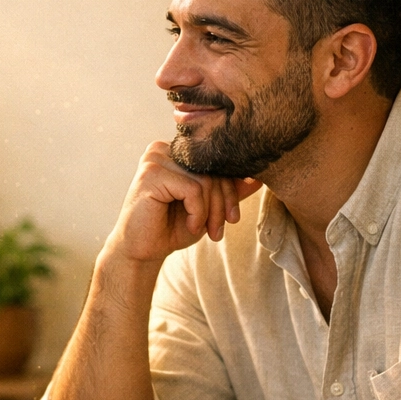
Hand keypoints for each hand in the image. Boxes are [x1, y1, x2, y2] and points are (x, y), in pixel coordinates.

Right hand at [104, 142, 261, 266]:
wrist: (142, 251)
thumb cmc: (171, 227)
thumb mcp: (207, 207)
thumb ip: (228, 191)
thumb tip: (258, 178)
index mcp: (176, 152)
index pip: (216, 162)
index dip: (231, 190)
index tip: (233, 218)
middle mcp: (164, 149)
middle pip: (213, 170)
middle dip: (223, 204)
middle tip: (219, 230)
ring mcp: (155, 159)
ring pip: (205, 181)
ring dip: (211, 212)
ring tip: (202, 230)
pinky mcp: (151, 174)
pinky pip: (192, 190)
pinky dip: (197, 213)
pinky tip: (189, 225)